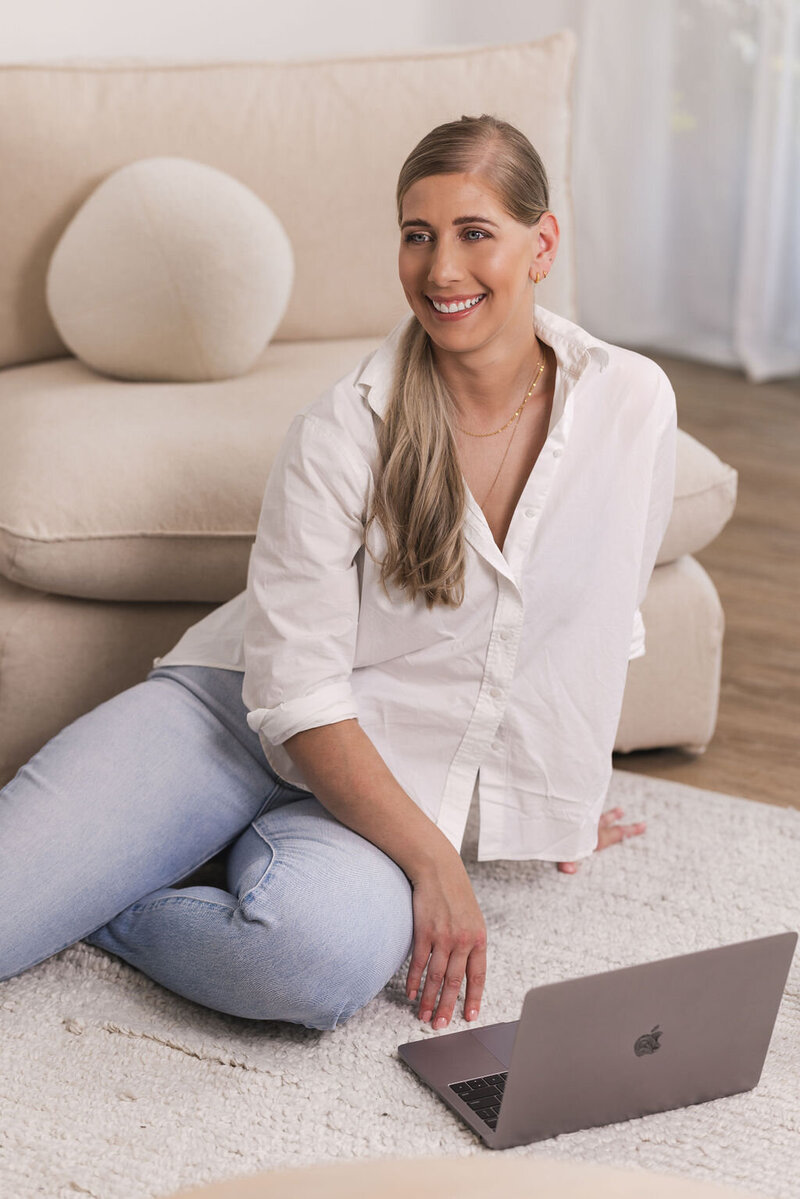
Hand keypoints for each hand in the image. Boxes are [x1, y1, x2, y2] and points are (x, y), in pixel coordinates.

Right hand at [405, 852, 486, 1029]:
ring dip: (429, 1000)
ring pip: (436, 978)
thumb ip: (471, 943)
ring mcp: (443, 937)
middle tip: (441, 1026)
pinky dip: (414, 981)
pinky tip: (412, 994)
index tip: (469, 1017)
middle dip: (447, 1007)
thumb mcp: (472, 918)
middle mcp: (463, 940)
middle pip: (455, 982)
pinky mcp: (424, 932)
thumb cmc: (455, 893)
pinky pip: (420, 964)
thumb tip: (467, 969)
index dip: (473, 999)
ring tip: (424, 1016)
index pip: (477, 976)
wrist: (438, 868)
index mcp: (479, 939)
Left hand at [557, 805, 645, 872]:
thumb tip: (569, 870)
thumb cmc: (559, 833)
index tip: (644, 825)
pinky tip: (582, 800)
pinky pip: (582, 806)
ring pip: (595, 811)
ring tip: (608, 806)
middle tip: (622, 810)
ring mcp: (581, 815)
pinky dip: (585, 804)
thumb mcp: (564, 852)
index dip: (631, 830)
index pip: (617, 833)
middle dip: (615, 817)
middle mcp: (590, 824)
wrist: (551, 808)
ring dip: (602, 810)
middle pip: (607, 820)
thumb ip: (567, 861)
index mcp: (594, 836)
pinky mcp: (571, 808)